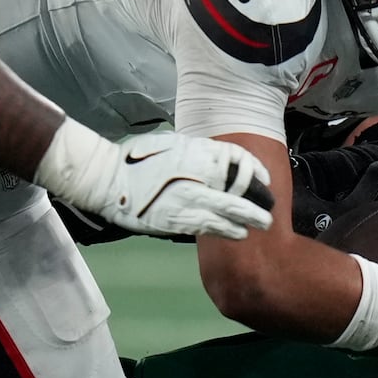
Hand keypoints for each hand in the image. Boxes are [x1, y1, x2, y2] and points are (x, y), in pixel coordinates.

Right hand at [97, 132, 273, 240]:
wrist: (108, 180)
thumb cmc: (138, 159)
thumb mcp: (173, 144)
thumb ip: (198, 153)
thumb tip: (218, 162)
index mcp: (199, 157)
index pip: (239, 163)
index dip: (256, 173)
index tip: (263, 181)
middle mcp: (199, 181)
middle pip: (239, 198)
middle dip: (257, 210)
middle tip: (268, 217)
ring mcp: (189, 204)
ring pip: (227, 219)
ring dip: (244, 225)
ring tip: (254, 228)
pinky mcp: (178, 223)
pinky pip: (208, 228)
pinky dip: (225, 230)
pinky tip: (235, 233)